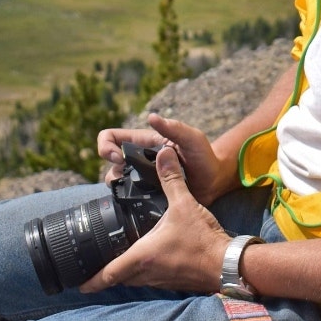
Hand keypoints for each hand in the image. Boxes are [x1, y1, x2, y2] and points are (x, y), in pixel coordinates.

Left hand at [79, 145, 232, 293]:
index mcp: (143, 256)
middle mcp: (149, 272)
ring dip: (126, 274)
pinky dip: (144, 273)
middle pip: (120, 278)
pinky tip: (148, 262)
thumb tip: (163, 153)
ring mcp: (162, 280)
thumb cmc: (204, 239)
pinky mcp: (175, 282)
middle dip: (106, 275)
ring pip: (136, 280)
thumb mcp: (184, 205)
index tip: (79, 286)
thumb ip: (170, 179)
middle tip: (94, 270)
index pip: (110, 273)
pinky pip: (152, 280)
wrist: (231, 265)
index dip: (93, 280)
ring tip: (116, 265)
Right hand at [97, 113, 235, 205]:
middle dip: (112, 171)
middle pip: (108, 163)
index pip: (110, 137)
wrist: (214, 182)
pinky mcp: (146, 195)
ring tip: (137, 192)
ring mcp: (141, 178)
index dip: (106, 146)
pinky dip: (128, 201)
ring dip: (119, 187)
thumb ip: (173, 128)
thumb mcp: (192, 138)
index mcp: (142, 142)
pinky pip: (128, 199)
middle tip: (127, 178)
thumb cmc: (204, 155)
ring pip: (116, 182)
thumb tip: (151, 117)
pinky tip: (141, 202)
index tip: (119, 158)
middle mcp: (138, 159)